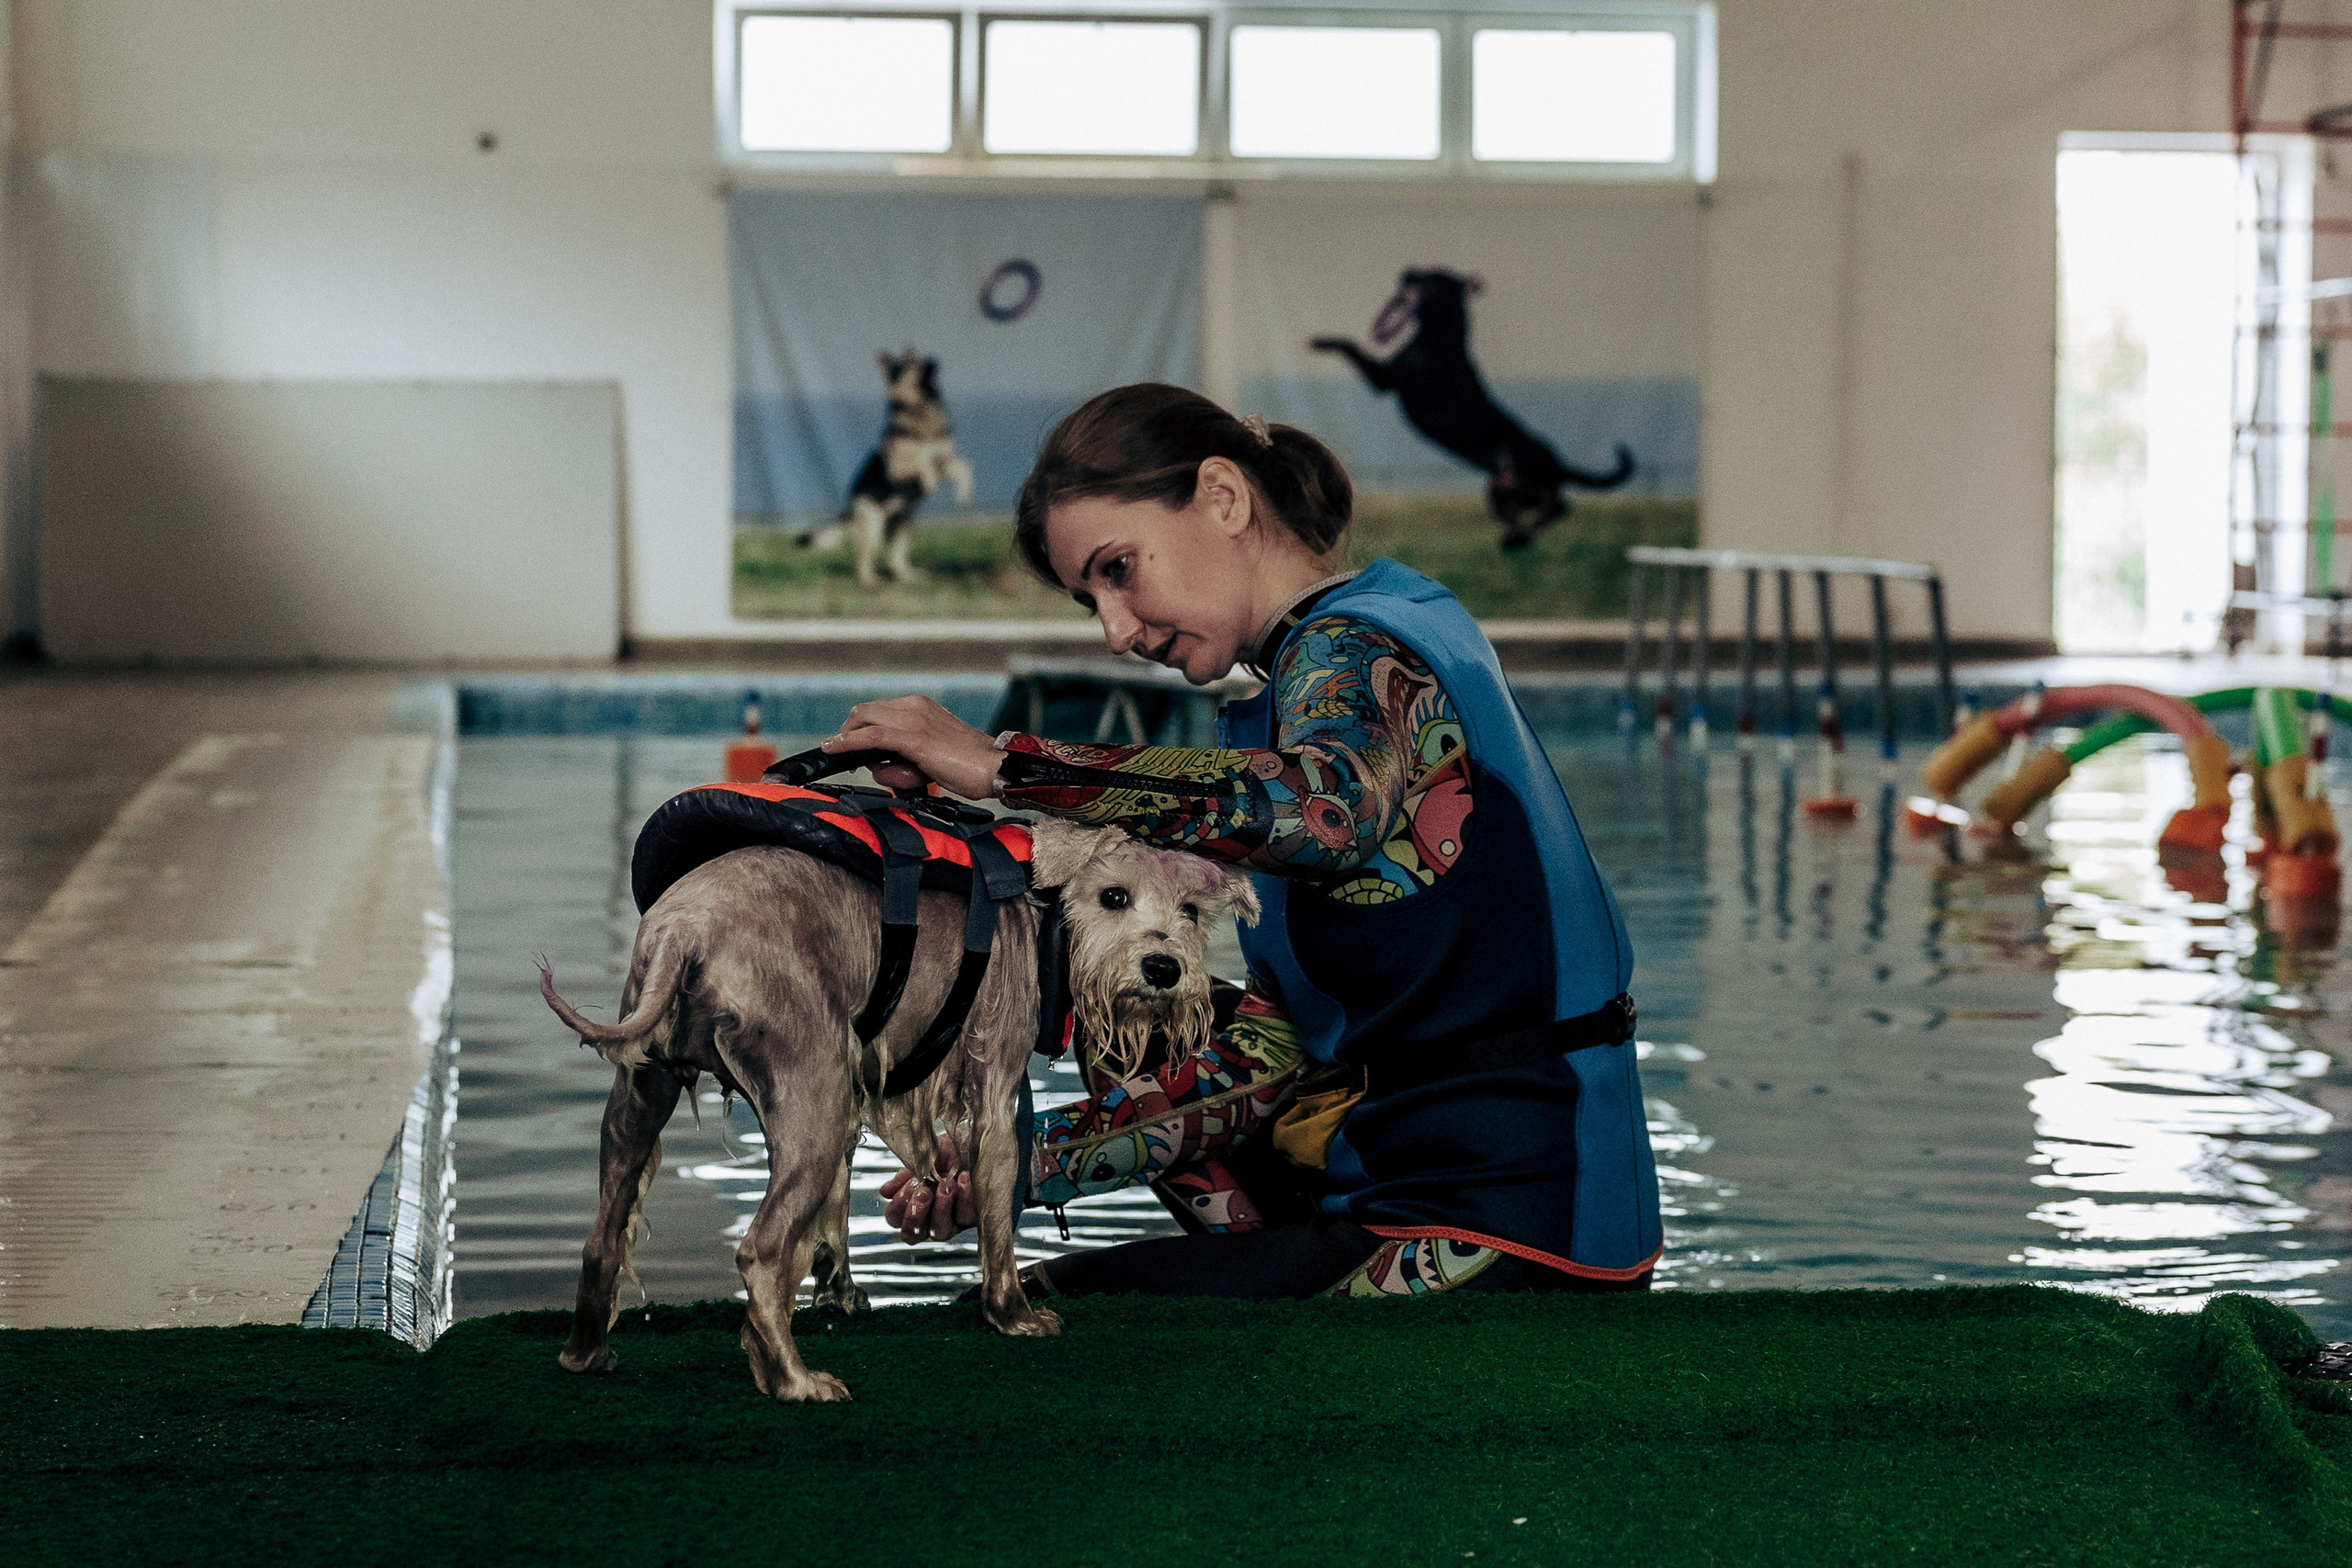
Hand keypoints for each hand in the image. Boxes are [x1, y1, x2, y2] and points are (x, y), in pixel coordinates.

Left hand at [823, 696, 1004, 799]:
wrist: (996, 767)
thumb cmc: (968, 765)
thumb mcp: (931, 752)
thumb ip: (906, 753)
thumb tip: (879, 765)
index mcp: (920, 706)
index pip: (877, 709)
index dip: (857, 726)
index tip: (847, 743)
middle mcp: (915, 706)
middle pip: (864, 711)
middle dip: (848, 732)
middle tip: (842, 753)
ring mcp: (915, 720)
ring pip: (865, 721)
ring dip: (850, 742)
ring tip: (863, 765)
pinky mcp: (915, 739)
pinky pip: (872, 737)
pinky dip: (849, 742)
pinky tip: (834, 749)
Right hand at [879, 1134, 976, 1242]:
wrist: (979, 1140)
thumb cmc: (951, 1149)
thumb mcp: (925, 1156)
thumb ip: (905, 1174)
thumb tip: (885, 1192)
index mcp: (913, 1202)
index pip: (895, 1218)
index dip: (898, 1206)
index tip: (911, 1183)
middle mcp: (930, 1217)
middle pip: (912, 1235)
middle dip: (915, 1214)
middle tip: (924, 1190)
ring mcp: (952, 1221)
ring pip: (939, 1233)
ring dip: (940, 1209)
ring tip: (945, 1185)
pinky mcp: (974, 1218)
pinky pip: (965, 1218)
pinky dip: (964, 1198)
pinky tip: (964, 1178)